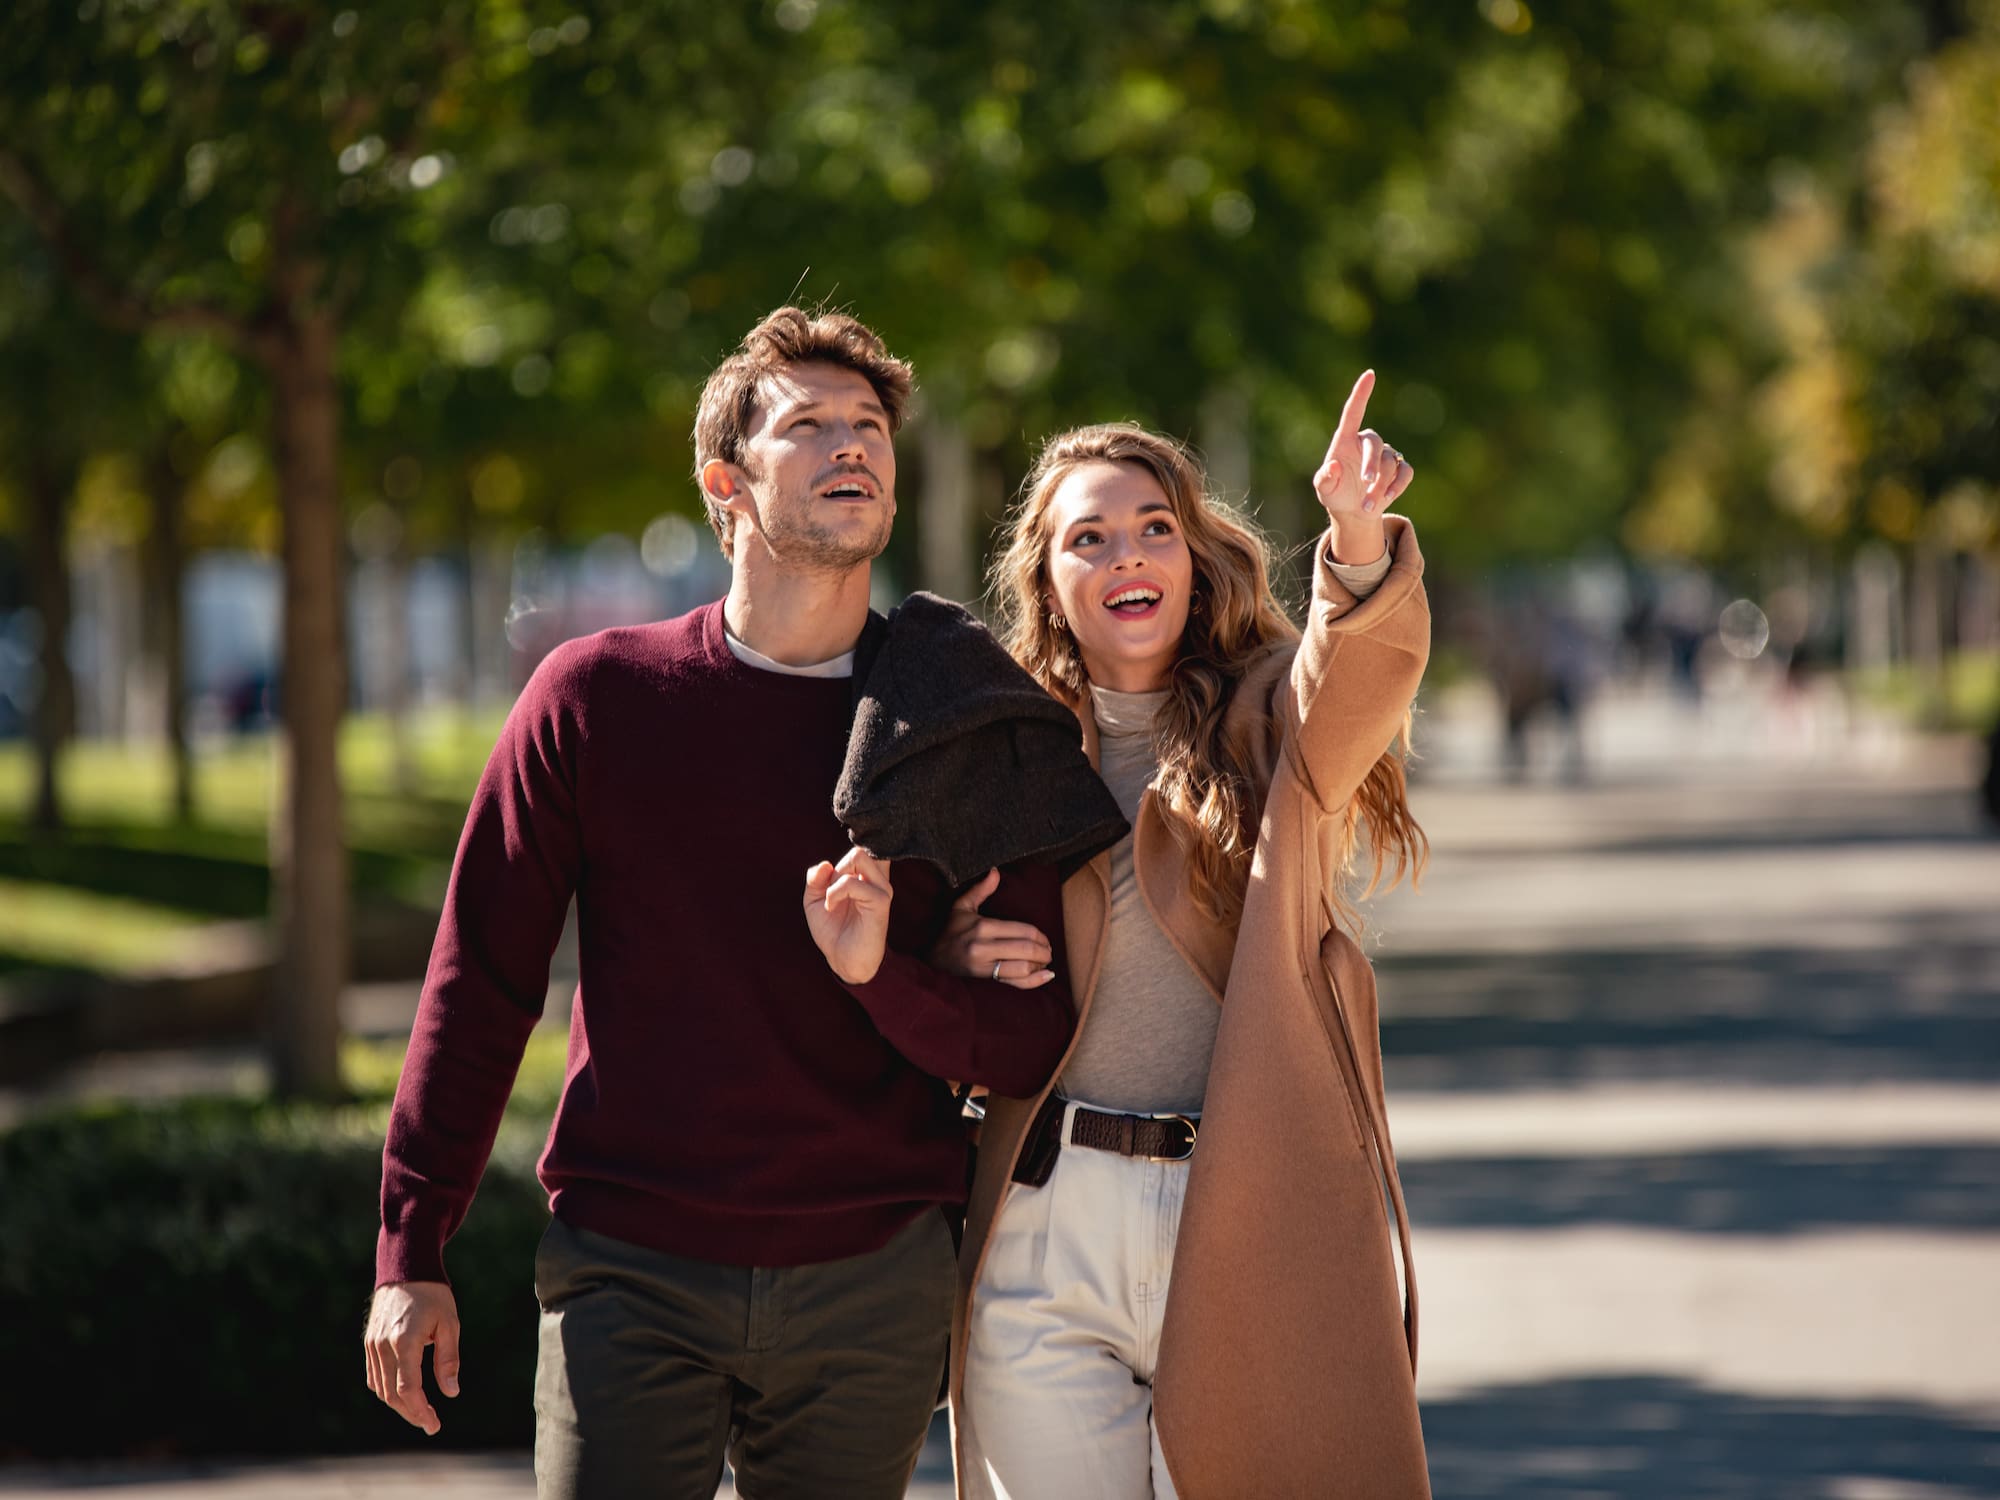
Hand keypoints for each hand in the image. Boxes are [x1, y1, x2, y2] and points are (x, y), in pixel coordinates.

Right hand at [364, 1281, 459, 1435]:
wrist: (406, 1269)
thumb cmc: (433, 1296)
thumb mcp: (449, 1324)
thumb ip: (448, 1360)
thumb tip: (451, 1392)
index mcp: (405, 1340)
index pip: (409, 1388)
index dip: (420, 1411)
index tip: (434, 1424)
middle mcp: (384, 1346)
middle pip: (393, 1394)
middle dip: (411, 1413)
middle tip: (430, 1424)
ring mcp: (373, 1345)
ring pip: (381, 1388)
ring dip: (399, 1405)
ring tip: (420, 1413)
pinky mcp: (369, 1343)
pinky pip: (374, 1376)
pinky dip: (387, 1390)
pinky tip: (404, 1395)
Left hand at [804, 846, 892, 984]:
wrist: (842, 961)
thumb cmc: (832, 930)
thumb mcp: (814, 900)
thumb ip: (815, 879)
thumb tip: (825, 864)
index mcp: (866, 876)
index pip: (868, 845)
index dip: (855, 842)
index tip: (836, 868)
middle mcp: (877, 879)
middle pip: (860, 848)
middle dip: (839, 866)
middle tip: (832, 891)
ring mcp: (881, 889)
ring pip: (859, 856)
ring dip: (836, 878)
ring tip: (831, 899)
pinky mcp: (880, 902)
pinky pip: (853, 883)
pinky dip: (834, 893)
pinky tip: (831, 907)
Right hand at [927, 868, 1054, 988]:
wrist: (933, 959)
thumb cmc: (951, 931)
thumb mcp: (962, 907)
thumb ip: (981, 890)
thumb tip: (995, 871)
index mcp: (982, 927)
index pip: (1023, 931)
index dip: (1040, 936)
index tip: (1044, 938)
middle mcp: (984, 947)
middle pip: (1026, 950)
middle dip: (1044, 951)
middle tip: (1048, 950)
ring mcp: (985, 966)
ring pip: (1023, 967)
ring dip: (1040, 965)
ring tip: (1043, 961)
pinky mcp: (986, 980)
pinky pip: (1015, 983)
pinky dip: (1035, 981)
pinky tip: (1047, 976)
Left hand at [1312, 370, 1414, 562]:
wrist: (1354, 512)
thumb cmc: (1336, 494)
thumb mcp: (1325, 489)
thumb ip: (1324, 479)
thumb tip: (1332, 466)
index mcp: (1345, 440)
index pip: (1353, 412)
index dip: (1361, 393)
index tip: (1369, 374)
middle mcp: (1367, 442)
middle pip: (1375, 444)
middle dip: (1372, 463)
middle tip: (1366, 481)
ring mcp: (1386, 454)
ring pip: (1390, 463)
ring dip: (1379, 486)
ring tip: (1366, 506)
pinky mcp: (1399, 469)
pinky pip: (1405, 472)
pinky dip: (1397, 486)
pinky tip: (1387, 498)